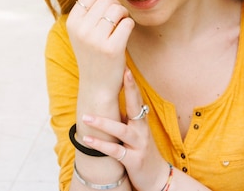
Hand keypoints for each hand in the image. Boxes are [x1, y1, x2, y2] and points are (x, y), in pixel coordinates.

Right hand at [67, 0, 134, 96]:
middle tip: (118, 15)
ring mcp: (96, 40)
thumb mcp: (82, 31)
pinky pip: (127, 22)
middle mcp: (81, 30)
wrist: (97, 85)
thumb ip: (88, 10)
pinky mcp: (112, 49)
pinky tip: (125, 32)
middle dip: (116, 3)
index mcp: (72, 23)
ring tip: (121, 22)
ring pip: (117, 9)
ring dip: (124, 13)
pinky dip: (129, 24)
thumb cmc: (93, 54)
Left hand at [80, 69, 168, 190]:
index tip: (125, 66)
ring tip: (86, 116)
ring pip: (121, 130)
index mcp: (141, 122)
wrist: (156, 178)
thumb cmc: (141, 151)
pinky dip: (101, 145)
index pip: (137, 98)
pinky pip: (115, 151)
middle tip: (122, 72)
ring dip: (102, 123)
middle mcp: (142, 130)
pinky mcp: (134, 160)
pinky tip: (87, 139)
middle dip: (130, 89)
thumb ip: (126, 118)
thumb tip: (108, 100)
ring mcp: (139, 145)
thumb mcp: (136, 133)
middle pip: (136, 106)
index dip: (131, 82)